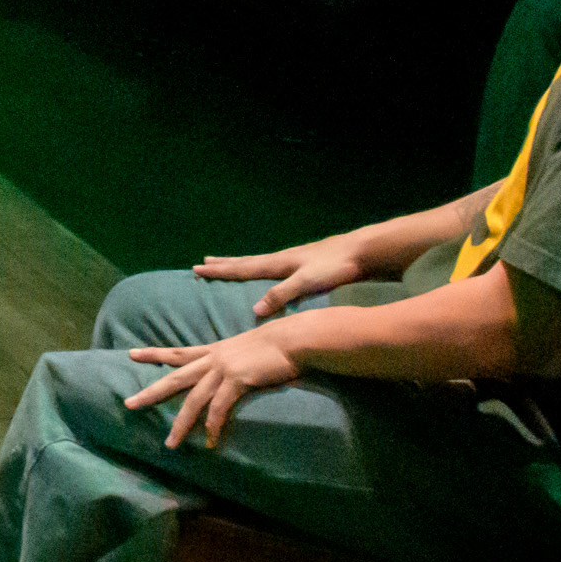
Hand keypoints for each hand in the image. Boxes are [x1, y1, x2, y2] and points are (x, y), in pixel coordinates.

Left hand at [120, 329, 301, 450]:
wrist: (293, 339)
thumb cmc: (277, 345)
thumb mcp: (247, 349)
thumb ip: (235, 360)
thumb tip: (232, 372)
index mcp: (214, 351)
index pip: (177, 352)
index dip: (154, 354)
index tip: (131, 353)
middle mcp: (213, 359)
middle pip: (175, 377)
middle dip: (151, 391)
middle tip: (129, 403)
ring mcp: (223, 368)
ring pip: (193, 398)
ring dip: (181, 423)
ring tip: (170, 443)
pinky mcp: (237, 379)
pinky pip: (219, 407)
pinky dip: (212, 425)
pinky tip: (209, 440)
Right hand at [193, 236, 369, 316]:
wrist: (363, 251)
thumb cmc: (335, 267)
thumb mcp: (306, 282)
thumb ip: (281, 295)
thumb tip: (254, 311)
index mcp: (278, 264)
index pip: (242, 268)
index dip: (220, 271)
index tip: (198, 268)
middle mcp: (281, 260)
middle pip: (246, 262)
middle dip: (224, 265)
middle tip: (203, 263)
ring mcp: (293, 260)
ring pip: (258, 263)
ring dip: (240, 264)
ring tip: (227, 262)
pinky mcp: (305, 264)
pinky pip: (272, 267)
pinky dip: (260, 269)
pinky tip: (266, 271)